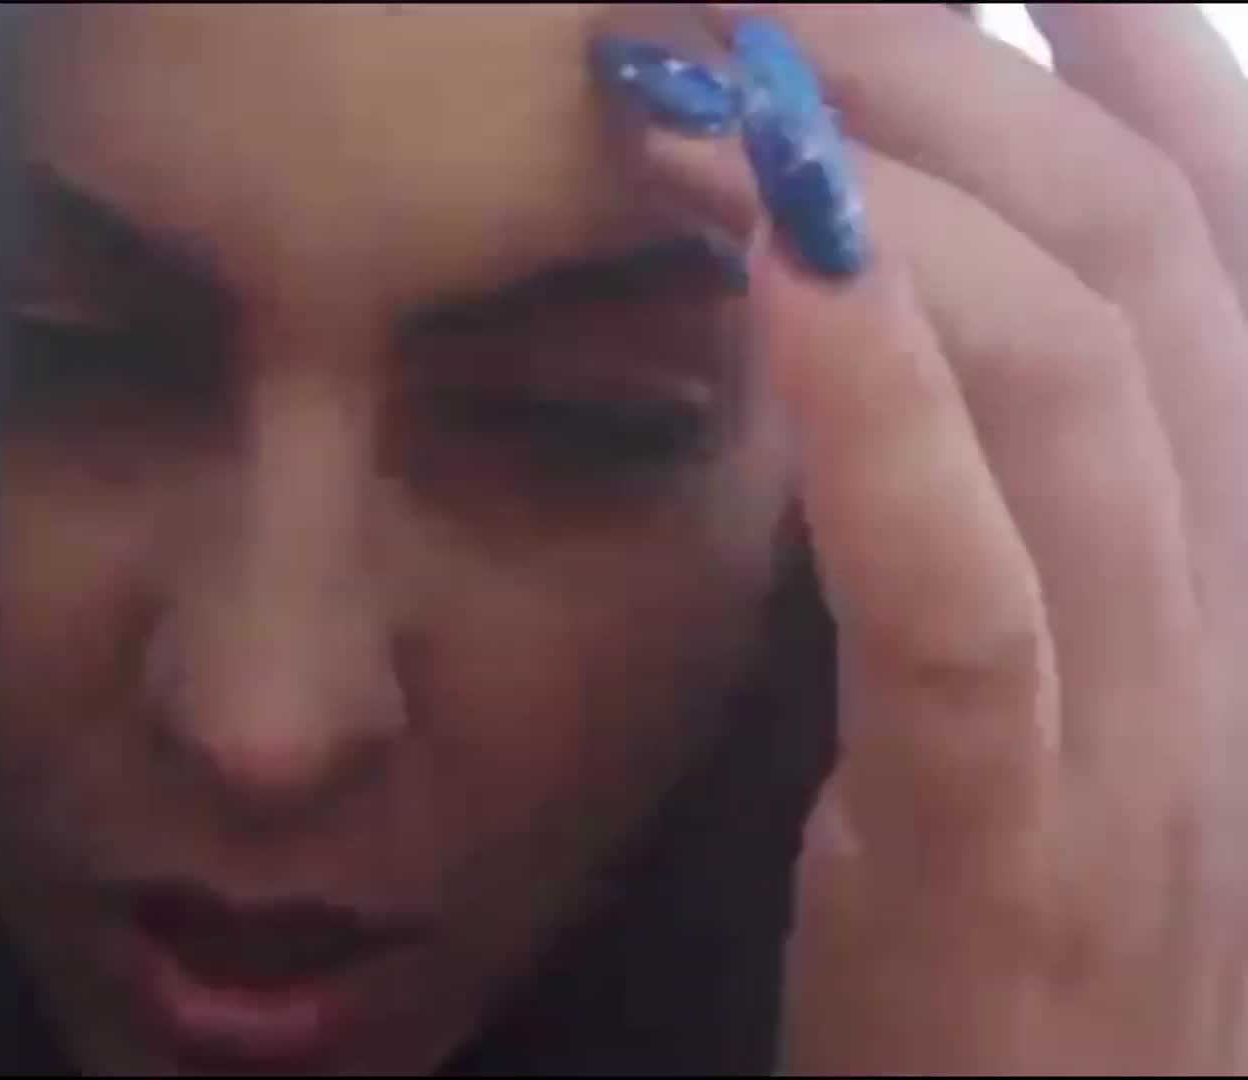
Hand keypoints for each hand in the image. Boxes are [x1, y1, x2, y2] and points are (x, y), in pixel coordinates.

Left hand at [639, 4, 1247, 1072]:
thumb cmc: (999, 956)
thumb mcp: (1025, 718)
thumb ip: (1001, 538)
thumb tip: (902, 353)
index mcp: (1229, 591)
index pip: (1225, 277)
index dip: (1149, 84)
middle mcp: (1232, 635)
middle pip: (1149, 274)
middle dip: (972, 86)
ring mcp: (1144, 753)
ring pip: (1084, 394)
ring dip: (896, 195)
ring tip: (718, 72)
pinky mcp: (1001, 862)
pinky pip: (969, 605)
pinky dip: (886, 415)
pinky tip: (784, 267)